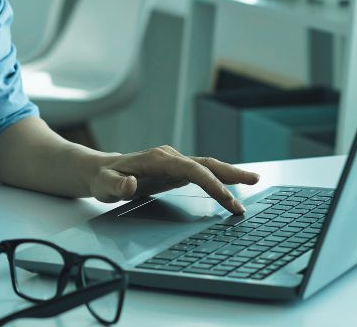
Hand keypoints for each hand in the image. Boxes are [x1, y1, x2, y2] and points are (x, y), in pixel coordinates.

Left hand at [87, 145, 258, 214]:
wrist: (101, 172)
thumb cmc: (104, 179)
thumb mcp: (105, 185)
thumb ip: (117, 185)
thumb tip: (130, 183)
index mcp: (158, 159)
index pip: (191, 169)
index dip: (211, 183)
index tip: (227, 198)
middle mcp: (169, 157)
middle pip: (205, 163)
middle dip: (230, 173)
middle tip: (254, 181)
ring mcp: (174, 162)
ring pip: (207, 166)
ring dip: (229, 173)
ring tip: (253, 180)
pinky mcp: (175, 170)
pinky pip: (202, 172)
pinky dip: (219, 177)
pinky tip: (232, 184)